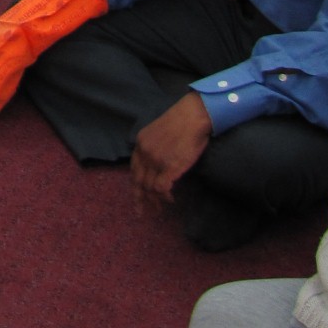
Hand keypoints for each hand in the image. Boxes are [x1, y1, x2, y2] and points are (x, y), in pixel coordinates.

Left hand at [129, 92, 211, 207]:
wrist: (193, 116)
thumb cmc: (182, 122)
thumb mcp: (158, 132)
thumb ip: (152, 147)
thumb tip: (156, 162)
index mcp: (140, 143)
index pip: (134, 169)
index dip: (136, 184)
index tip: (138, 195)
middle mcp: (144, 153)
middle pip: (138, 181)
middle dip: (140, 198)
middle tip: (142, 211)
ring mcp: (156, 160)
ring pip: (149, 187)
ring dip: (155, 200)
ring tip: (160, 207)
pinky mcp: (169, 167)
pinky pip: (161, 188)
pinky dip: (165, 196)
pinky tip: (170, 199)